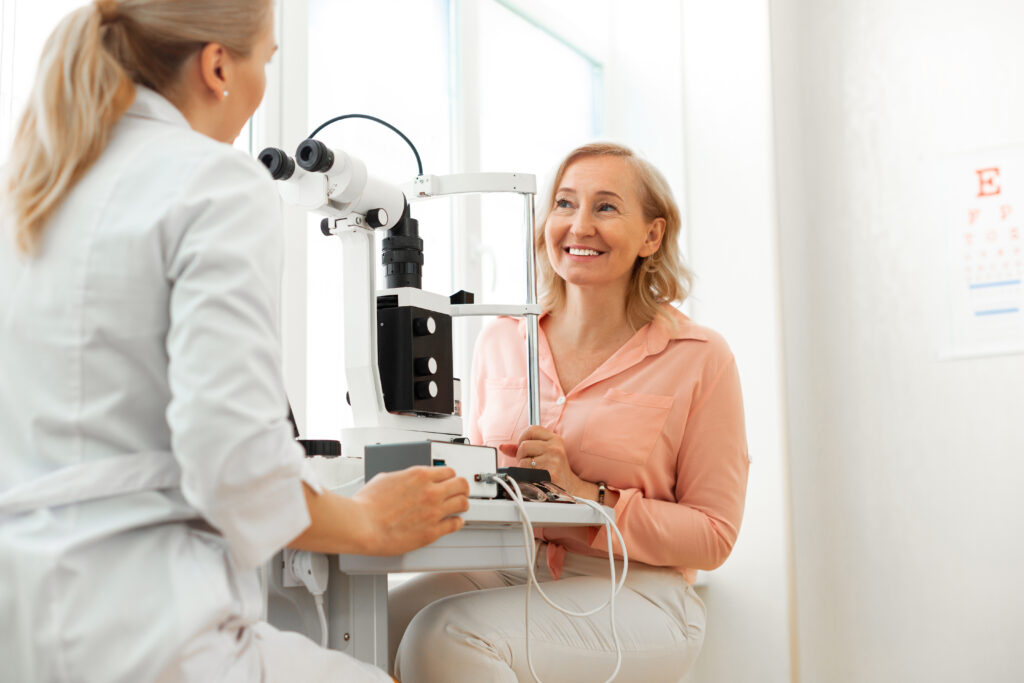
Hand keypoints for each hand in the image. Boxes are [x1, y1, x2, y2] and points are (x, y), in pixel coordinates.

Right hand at [351, 466, 469, 554]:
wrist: (363, 525)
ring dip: (463, 503)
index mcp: (419, 476)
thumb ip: (402, 477)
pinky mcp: (432, 531)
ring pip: (463, 503)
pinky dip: (457, 522)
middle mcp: (430, 492)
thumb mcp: (385, 478)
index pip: (448, 471)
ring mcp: (434, 512)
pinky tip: (455, 521)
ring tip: (460, 506)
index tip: (449, 480)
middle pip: (461, 484)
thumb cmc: (367, 504)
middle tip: (460, 491)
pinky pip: (455, 524)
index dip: (449, 476)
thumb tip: (405, 480)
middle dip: (461, 487)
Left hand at [499, 425, 584, 495]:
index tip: (524, 447)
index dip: (523, 438)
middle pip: (524, 445)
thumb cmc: (554, 469)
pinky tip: (535, 477)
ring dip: (523, 467)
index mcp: (555, 439)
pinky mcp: (549, 474)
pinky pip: (525, 472)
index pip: (532, 429)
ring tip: (533, 470)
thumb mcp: (544, 453)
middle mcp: (555, 448)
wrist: (569, 487)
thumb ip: (524, 447)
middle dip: (521, 455)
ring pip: (522, 460)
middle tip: (529, 462)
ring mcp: (553, 461)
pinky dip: (525, 476)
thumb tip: (503, 447)